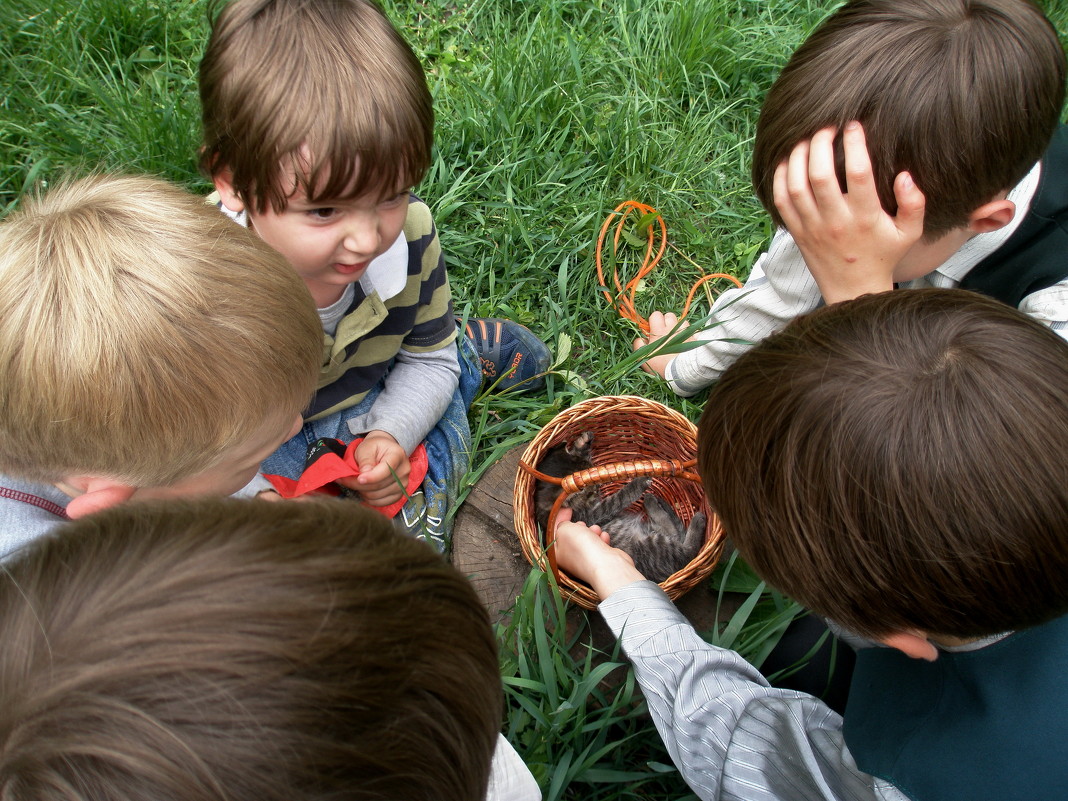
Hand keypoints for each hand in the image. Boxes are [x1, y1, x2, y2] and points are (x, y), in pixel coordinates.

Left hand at [337, 431, 409, 506]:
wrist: (384, 451)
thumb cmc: (374, 448)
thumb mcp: (367, 447)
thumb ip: (366, 460)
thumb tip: (364, 474)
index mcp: (397, 455)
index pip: (386, 470)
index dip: (371, 477)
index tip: (358, 479)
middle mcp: (404, 470)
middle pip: (380, 485)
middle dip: (359, 485)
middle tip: (343, 480)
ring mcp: (403, 483)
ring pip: (378, 495)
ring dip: (362, 492)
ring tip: (353, 484)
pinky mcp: (399, 494)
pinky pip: (382, 502)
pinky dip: (369, 499)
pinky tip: (362, 491)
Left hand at [551, 507, 644, 598]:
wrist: (606, 565)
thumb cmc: (582, 548)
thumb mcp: (565, 530)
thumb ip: (562, 525)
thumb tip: (565, 526)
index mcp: (557, 554)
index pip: (555, 533)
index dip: (560, 519)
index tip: (568, 509)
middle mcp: (570, 560)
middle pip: (572, 538)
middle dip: (578, 527)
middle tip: (581, 524)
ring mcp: (586, 562)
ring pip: (587, 541)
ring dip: (592, 532)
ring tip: (595, 530)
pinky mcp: (600, 562)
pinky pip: (599, 547)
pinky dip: (601, 540)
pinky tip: (604, 537)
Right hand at [633, 310, 689, 378]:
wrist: (683, 370)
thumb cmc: (662, 364)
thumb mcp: (645, 357)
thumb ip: (639, 345)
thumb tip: (640, 338)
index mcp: (659, 331)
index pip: (655, 315)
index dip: (654, 321)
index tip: (653, 331)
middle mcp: (673, 327)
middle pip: (669, 315)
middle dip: (666, 321)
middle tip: (664, 333)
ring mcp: (685, 331)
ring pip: (681, 321)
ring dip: (678, 326)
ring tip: (676, 336)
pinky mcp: (695, 337)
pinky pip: (692, 330)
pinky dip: (689, 334)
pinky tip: (686, 341)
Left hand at [773, 121, 925, 303]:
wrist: (853, 290)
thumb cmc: (884, 255)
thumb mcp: (910, 232)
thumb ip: (914, 203)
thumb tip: (905, 175)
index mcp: (865, 217)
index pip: (858, 173)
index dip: (854, 143)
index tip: (853, 125)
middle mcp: (836, 221)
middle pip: (819, 175)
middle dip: (820, 143)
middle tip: (826, 127)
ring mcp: (812, 227)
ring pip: (796, 185)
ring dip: (798, 156)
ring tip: (808, 139)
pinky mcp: (797, 232)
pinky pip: (782, 200)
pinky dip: (781, 177)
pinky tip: (790, 161)